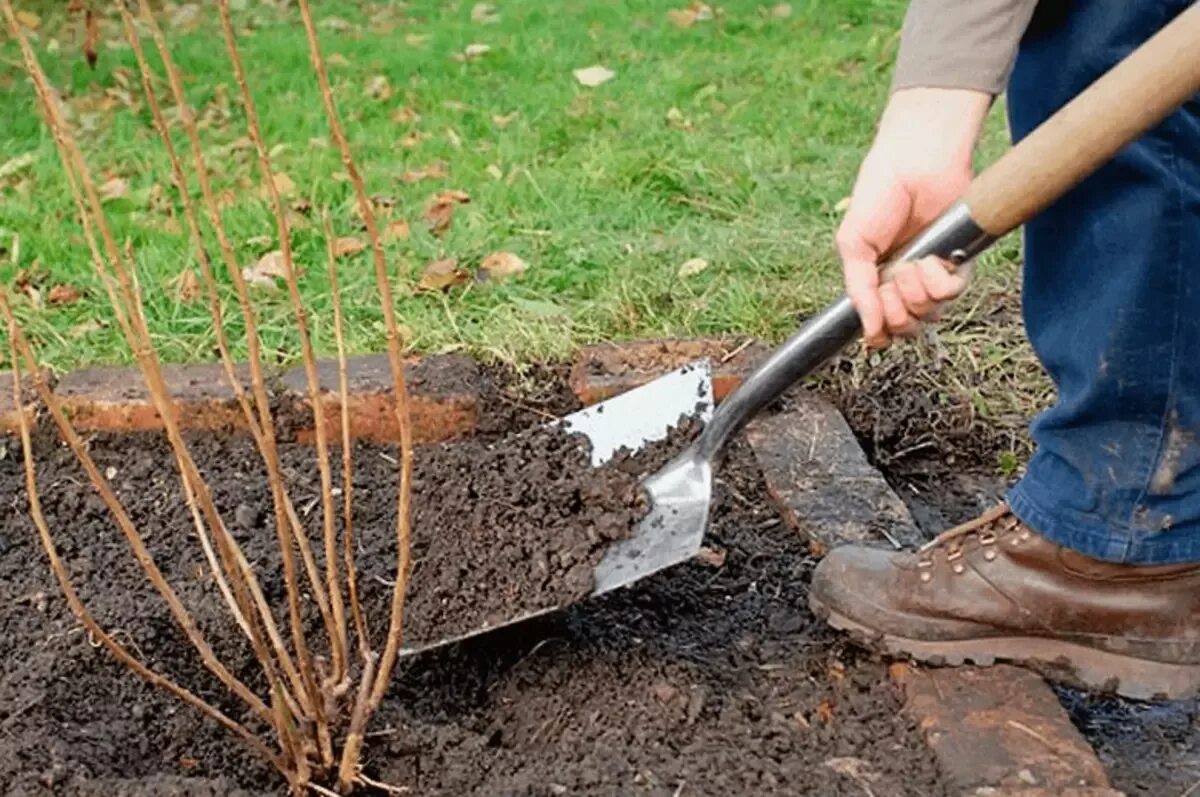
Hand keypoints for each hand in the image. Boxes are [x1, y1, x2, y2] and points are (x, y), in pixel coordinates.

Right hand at [836, 88, 990, 348]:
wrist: (915, 164)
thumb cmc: (879, 196)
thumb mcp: (853, 245)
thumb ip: (858, 289)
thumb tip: (867, 330)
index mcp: (875, 280)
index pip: (881, 326)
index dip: (879, 334)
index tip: (874, 327)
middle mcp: (903, 282)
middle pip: (905, 328)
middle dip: (896, 313)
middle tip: (890, 286)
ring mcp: (931, 274)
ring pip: (929, 315)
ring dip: (916, 294)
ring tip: (910, 265)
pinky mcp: (958, 262)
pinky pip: (953, 294)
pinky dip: (939, 282)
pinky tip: (929, 260)